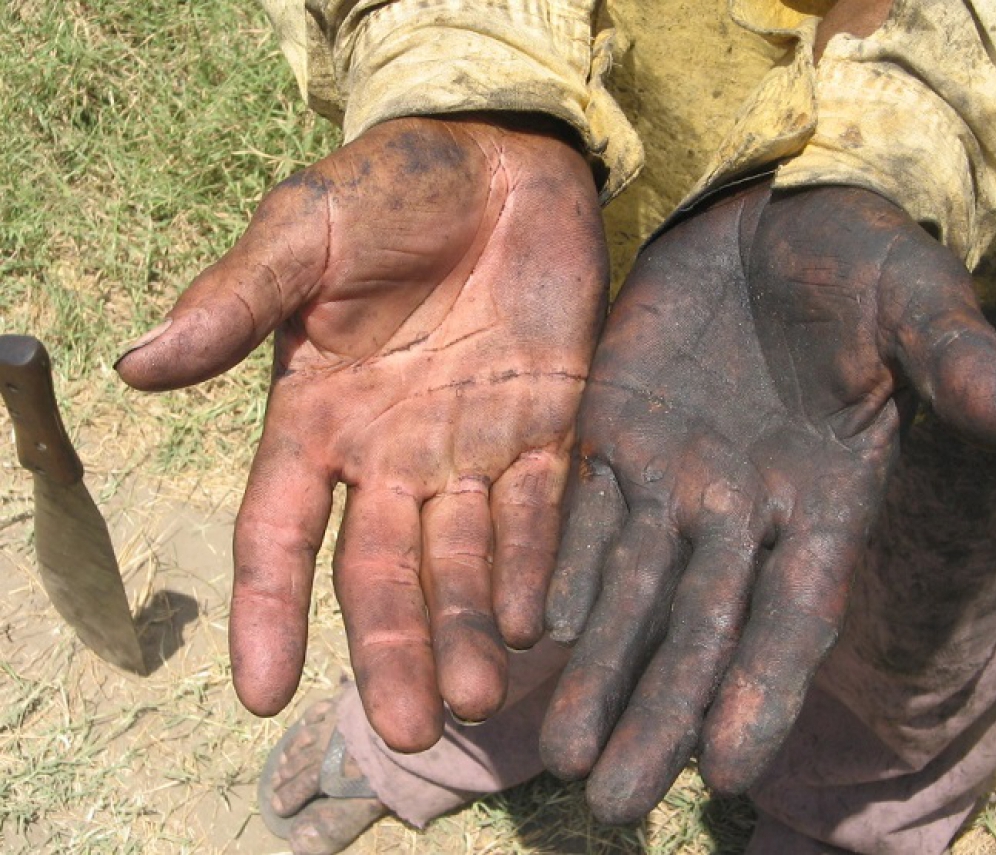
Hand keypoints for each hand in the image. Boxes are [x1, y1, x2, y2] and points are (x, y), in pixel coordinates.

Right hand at [116, 116, 606, 750]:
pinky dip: (536, 560)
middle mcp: (391, 454)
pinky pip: (540, 506)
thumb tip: (137, 365)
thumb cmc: (391, 189)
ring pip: (464, 558)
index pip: (278, 531)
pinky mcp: (548, 426)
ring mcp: (471, 449)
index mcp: (317, 418)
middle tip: (413, 727)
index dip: (268, 609)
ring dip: (469, 626)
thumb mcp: (303, 234)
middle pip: (381, 571)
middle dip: (393, 648)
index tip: (262, 690)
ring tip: (480, 695)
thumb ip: (236, 300)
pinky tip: (536, 617)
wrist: (498, 154)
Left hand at [539, 182, 995, 820]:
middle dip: (659, 714)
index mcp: (824, 499)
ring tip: (562, 752)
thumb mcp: (915, 302)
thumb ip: (960, 365)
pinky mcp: (614, 433)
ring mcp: (672, 477)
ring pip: (631, 592)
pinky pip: (582, 516)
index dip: (761, 690)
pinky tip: (535, 633)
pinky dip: (563, 572)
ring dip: (598, 670)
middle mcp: (744, 512)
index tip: (725, 772)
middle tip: (613, 806)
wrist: (770, 214)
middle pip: (698, 631)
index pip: (793, 614)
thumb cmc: (858, 260)